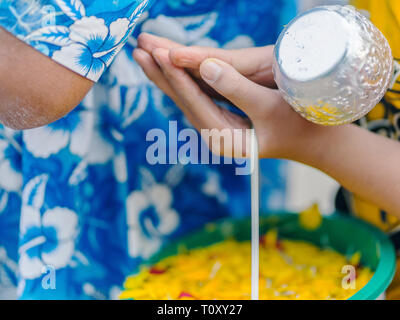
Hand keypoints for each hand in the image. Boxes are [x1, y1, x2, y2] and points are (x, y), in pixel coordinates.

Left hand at [133, 33, 320, 159]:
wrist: (316, 142)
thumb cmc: (300, 126)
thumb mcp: (270, 108)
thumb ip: (236, 89)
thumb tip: (205, 66)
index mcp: (225, 138)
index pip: (195, 102)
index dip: (177, 76)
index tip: (157, 52)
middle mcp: (215, 134)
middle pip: (183, 99)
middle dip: (161, 73)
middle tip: (138, 47)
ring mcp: (217, 126)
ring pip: (187, 96)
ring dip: (167, 74)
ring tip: (145, 52)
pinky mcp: (222, 116)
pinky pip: (198, 94)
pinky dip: (184, 77)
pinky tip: (170, 66)